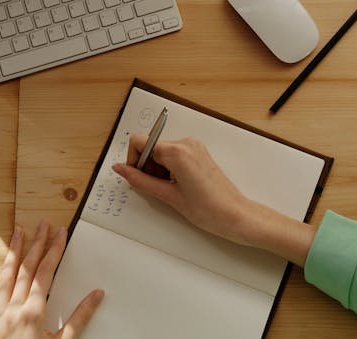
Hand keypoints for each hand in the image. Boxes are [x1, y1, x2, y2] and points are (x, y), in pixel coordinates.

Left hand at [0, 219, 103, 338]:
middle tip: (43, 224)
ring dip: (13, 252)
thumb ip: (79, 318)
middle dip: (36, 244)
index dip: (54, 250)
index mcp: (34, 312)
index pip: (46, 272)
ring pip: (5, 277)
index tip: (60, 232)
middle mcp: (13, 309)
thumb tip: (96, 295)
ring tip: (18, 232)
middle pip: (27, 269)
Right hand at [112, 134, 315, 264]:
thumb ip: (140, 180)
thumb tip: (121, 169)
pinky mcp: (198, 153)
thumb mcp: (168, 196)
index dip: (133, 159)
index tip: (136, 176)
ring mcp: (194, 147)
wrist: (235, 215)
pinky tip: (176, 186)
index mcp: (177, 151)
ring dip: (157, 170)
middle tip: (155, 189)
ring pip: (161, 152)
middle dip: (146, 167)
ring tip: (169, 190)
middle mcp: (186, 143)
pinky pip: (173, 155)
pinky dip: (168, 169)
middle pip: (150, 147)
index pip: (139, 141)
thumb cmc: (209, 209)